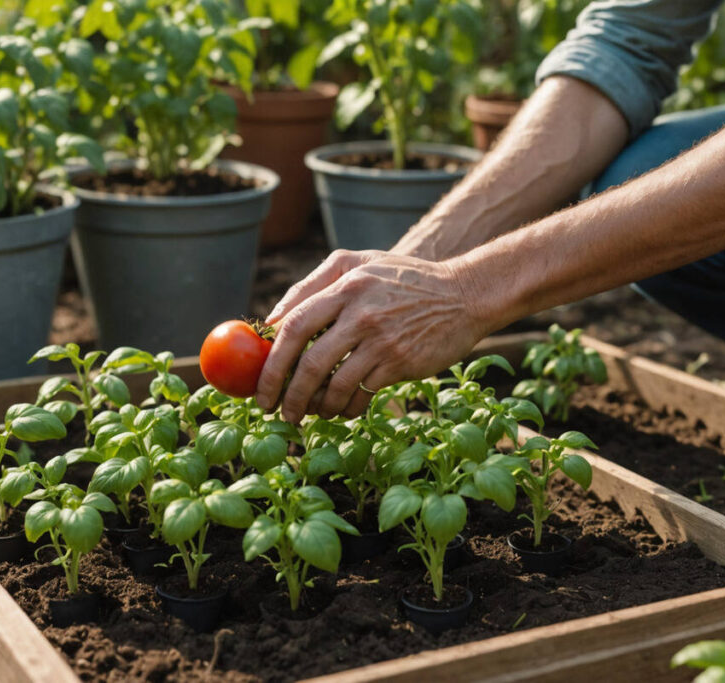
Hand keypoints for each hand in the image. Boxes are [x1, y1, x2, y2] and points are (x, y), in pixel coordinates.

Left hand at [255, 249, 486, 422]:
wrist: (465, 295)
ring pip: (334, 385)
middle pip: (308, 362)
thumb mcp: (362, 263)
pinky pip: (362, 394)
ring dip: (315, 407)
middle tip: (273, 410)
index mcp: (346, 285)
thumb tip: (273, 319)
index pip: (294, 324)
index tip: (259, 379)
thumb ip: (316, 283)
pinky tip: (341, 409)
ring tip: (308, 414)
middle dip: (285, 392)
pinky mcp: (401, 363)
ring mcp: (382, 340)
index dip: (271, 358)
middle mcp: (362, 312)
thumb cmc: (406, 280)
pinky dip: (346, 408)